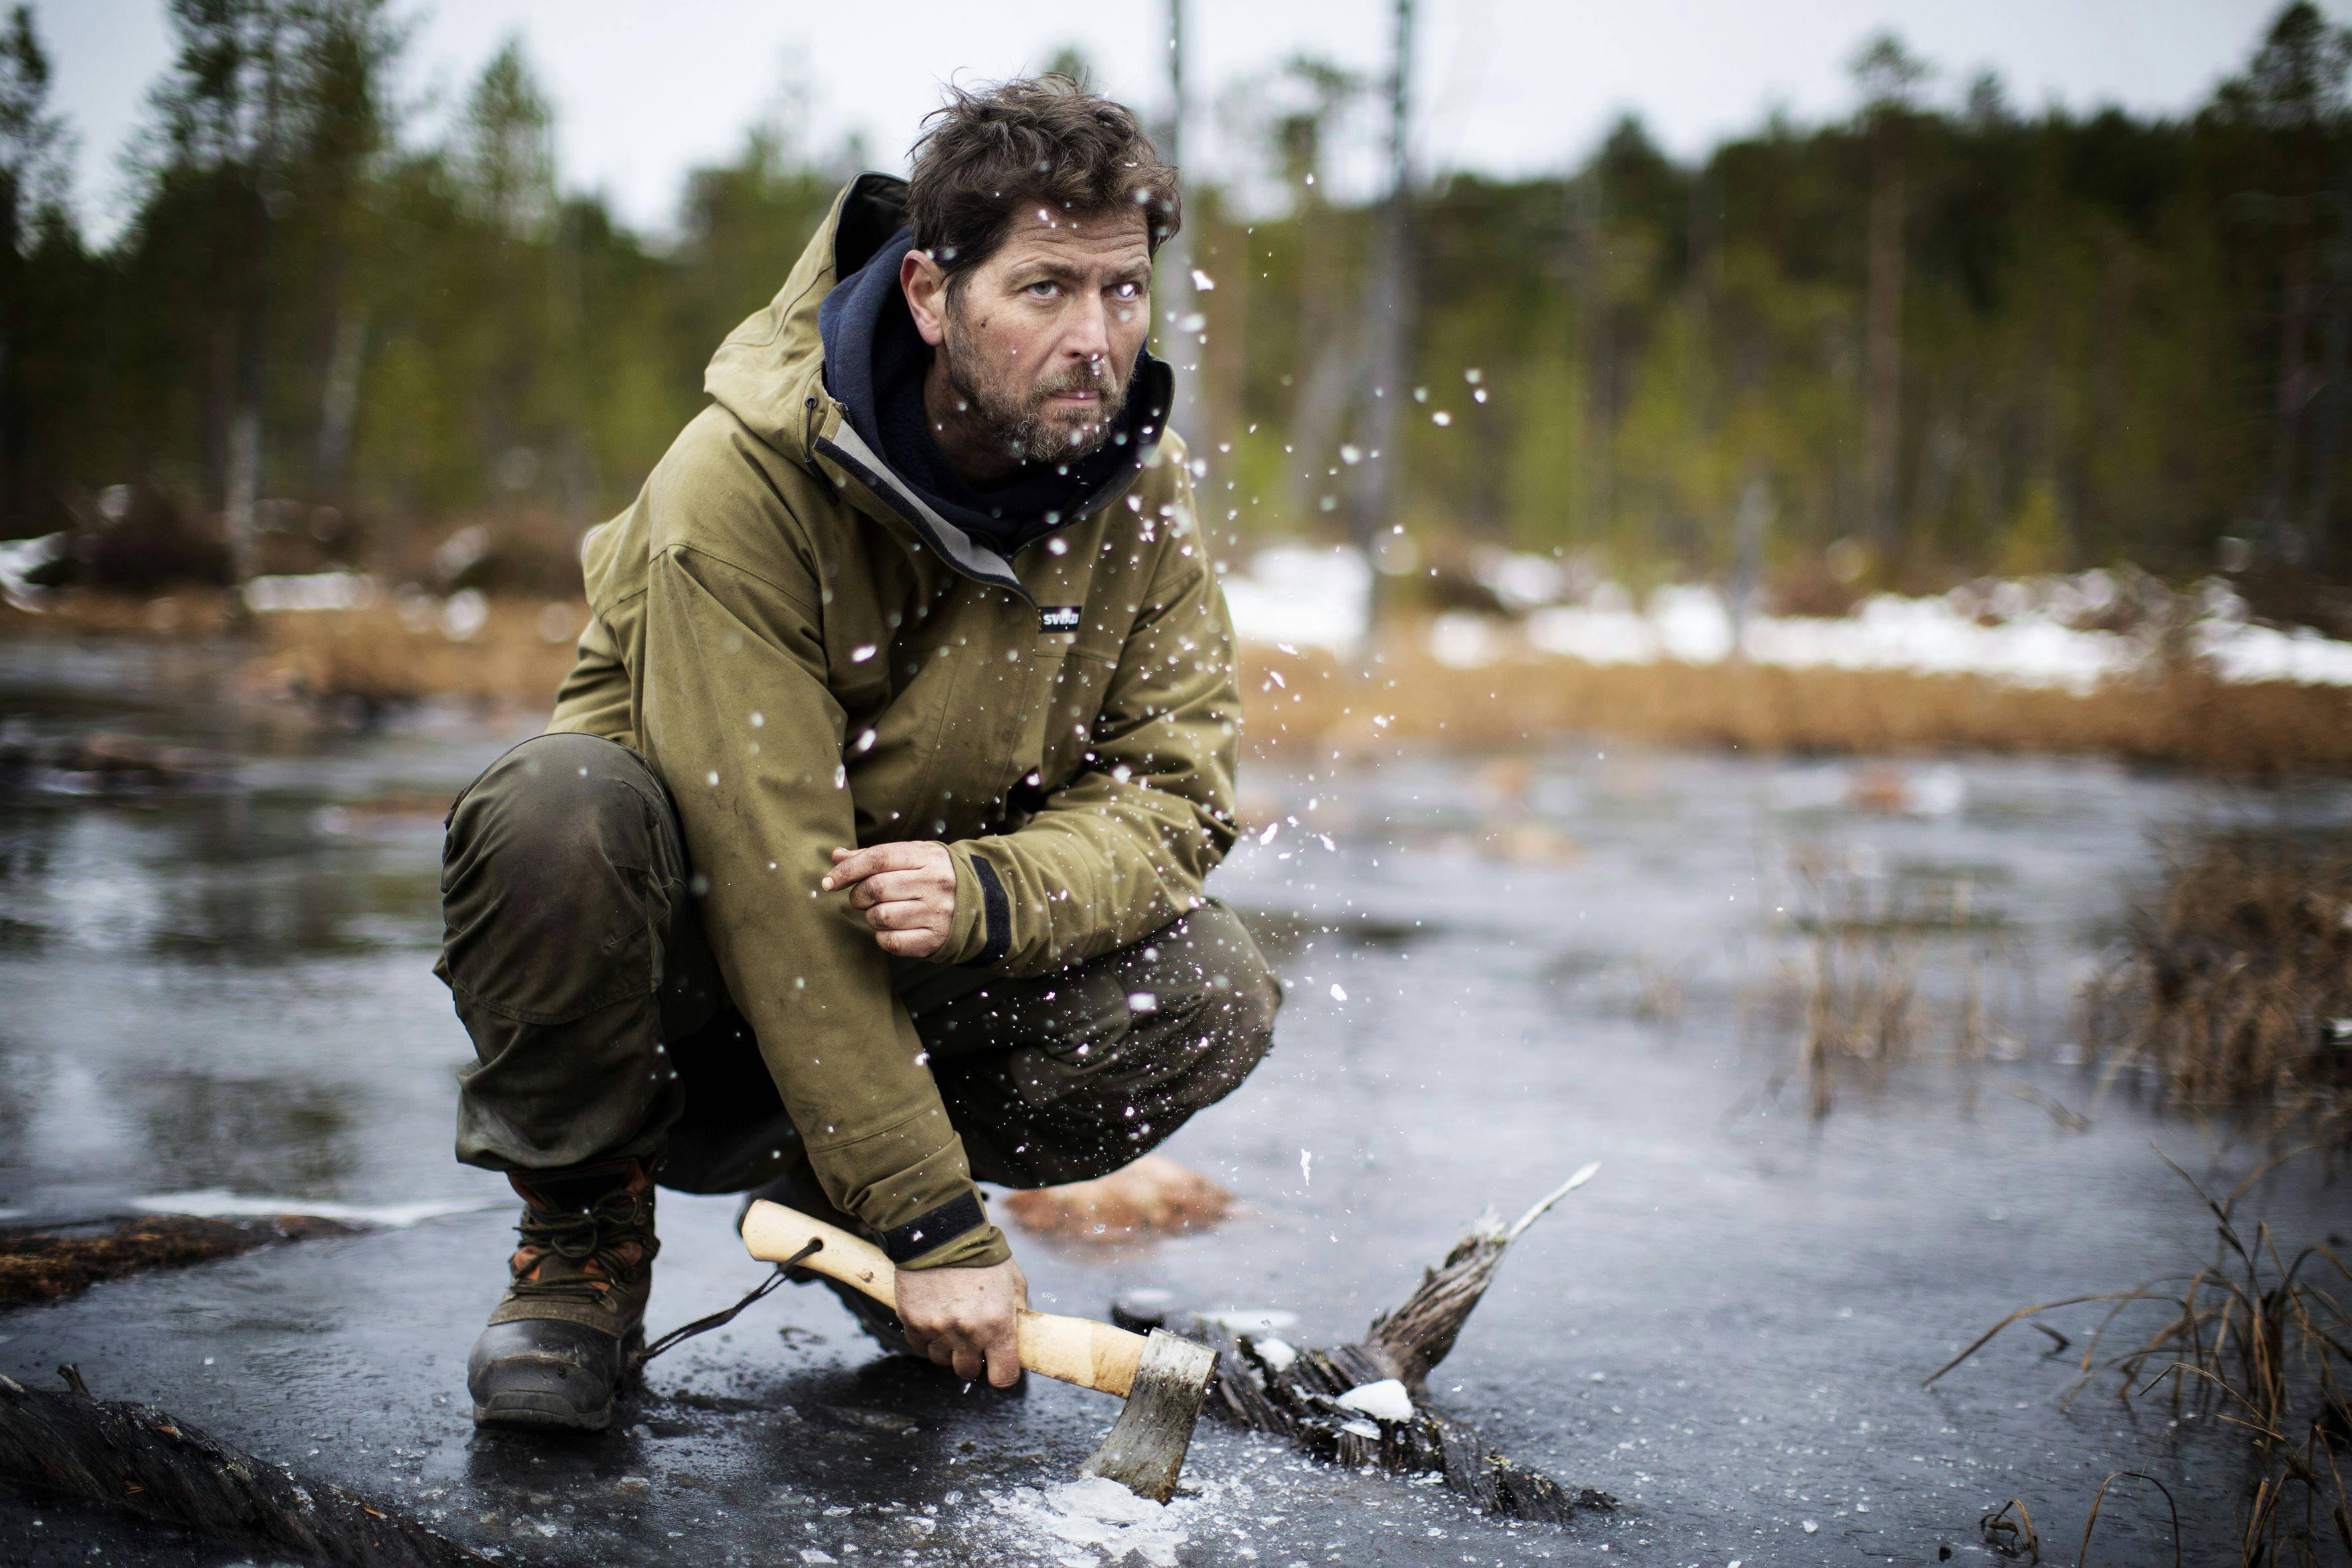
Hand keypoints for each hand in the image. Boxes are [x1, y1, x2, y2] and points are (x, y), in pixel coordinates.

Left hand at [822, 841, 955, 957]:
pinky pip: (891, 942)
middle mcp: (935, 883)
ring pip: (880, 917)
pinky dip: (882, 937)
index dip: (847, 870)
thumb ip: (871, 857)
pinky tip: (891, 928)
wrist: (977, 903)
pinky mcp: (935, 939)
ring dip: (870, 916)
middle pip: (875, 888)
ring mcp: (937, 913)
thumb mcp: (910, 857)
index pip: (878, 859)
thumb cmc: (930, 876)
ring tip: (881, 911)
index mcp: (928, 857)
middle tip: (861, 898)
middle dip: (858, 895)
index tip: (829, 882)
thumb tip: (836, 856)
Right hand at [895, 1256, 1027, 1386]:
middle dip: (972, 1359)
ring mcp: (938, 1329)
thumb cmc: (984, 1256)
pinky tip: (933, 1316)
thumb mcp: (1014, 1281)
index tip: (998, 1366)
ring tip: (951, 1321)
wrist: (944, 1232)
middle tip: (973, 1338)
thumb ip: (1017, 1312)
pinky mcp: (913, 1321)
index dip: (1002, 1375)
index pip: (1002, 1377)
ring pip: (942, 1360)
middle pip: (968, 1371)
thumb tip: (1018, 1335)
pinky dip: (926, 1337)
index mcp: (998, 1325)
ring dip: (948, 1348)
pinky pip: (920, 1346)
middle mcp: (968, 1332)